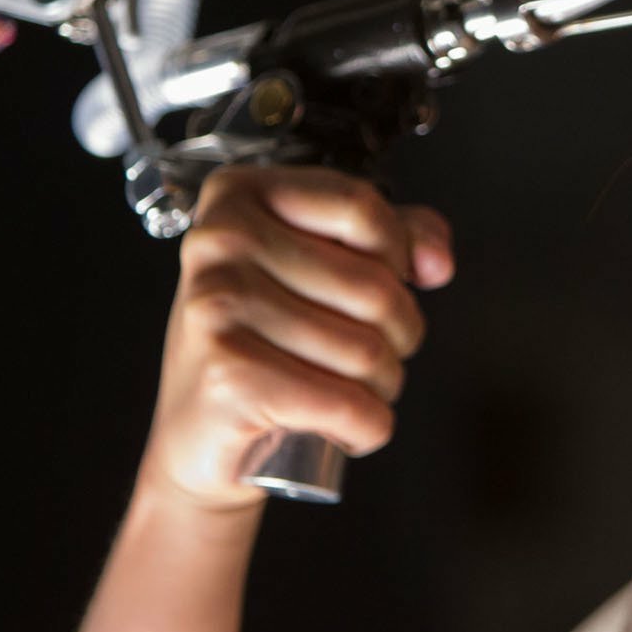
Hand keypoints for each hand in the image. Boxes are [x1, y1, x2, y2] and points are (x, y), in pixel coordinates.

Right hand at [138, 165, 454, 511]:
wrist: (195, 434)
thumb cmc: (256, 343)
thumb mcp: (320, 265)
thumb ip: (393, 236)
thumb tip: (436, 261)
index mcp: (239, 197)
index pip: (360, 207)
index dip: (398, 253)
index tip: (393, 279)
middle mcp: (220, 244)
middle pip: (375, 287)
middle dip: (399, 336)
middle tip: (372, 354)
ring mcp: (218, 309)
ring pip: (369, 352)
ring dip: (383, 386)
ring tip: (350, 389)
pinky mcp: (229, 377)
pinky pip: (350, 404)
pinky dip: (367, 427)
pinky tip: (343, 426)